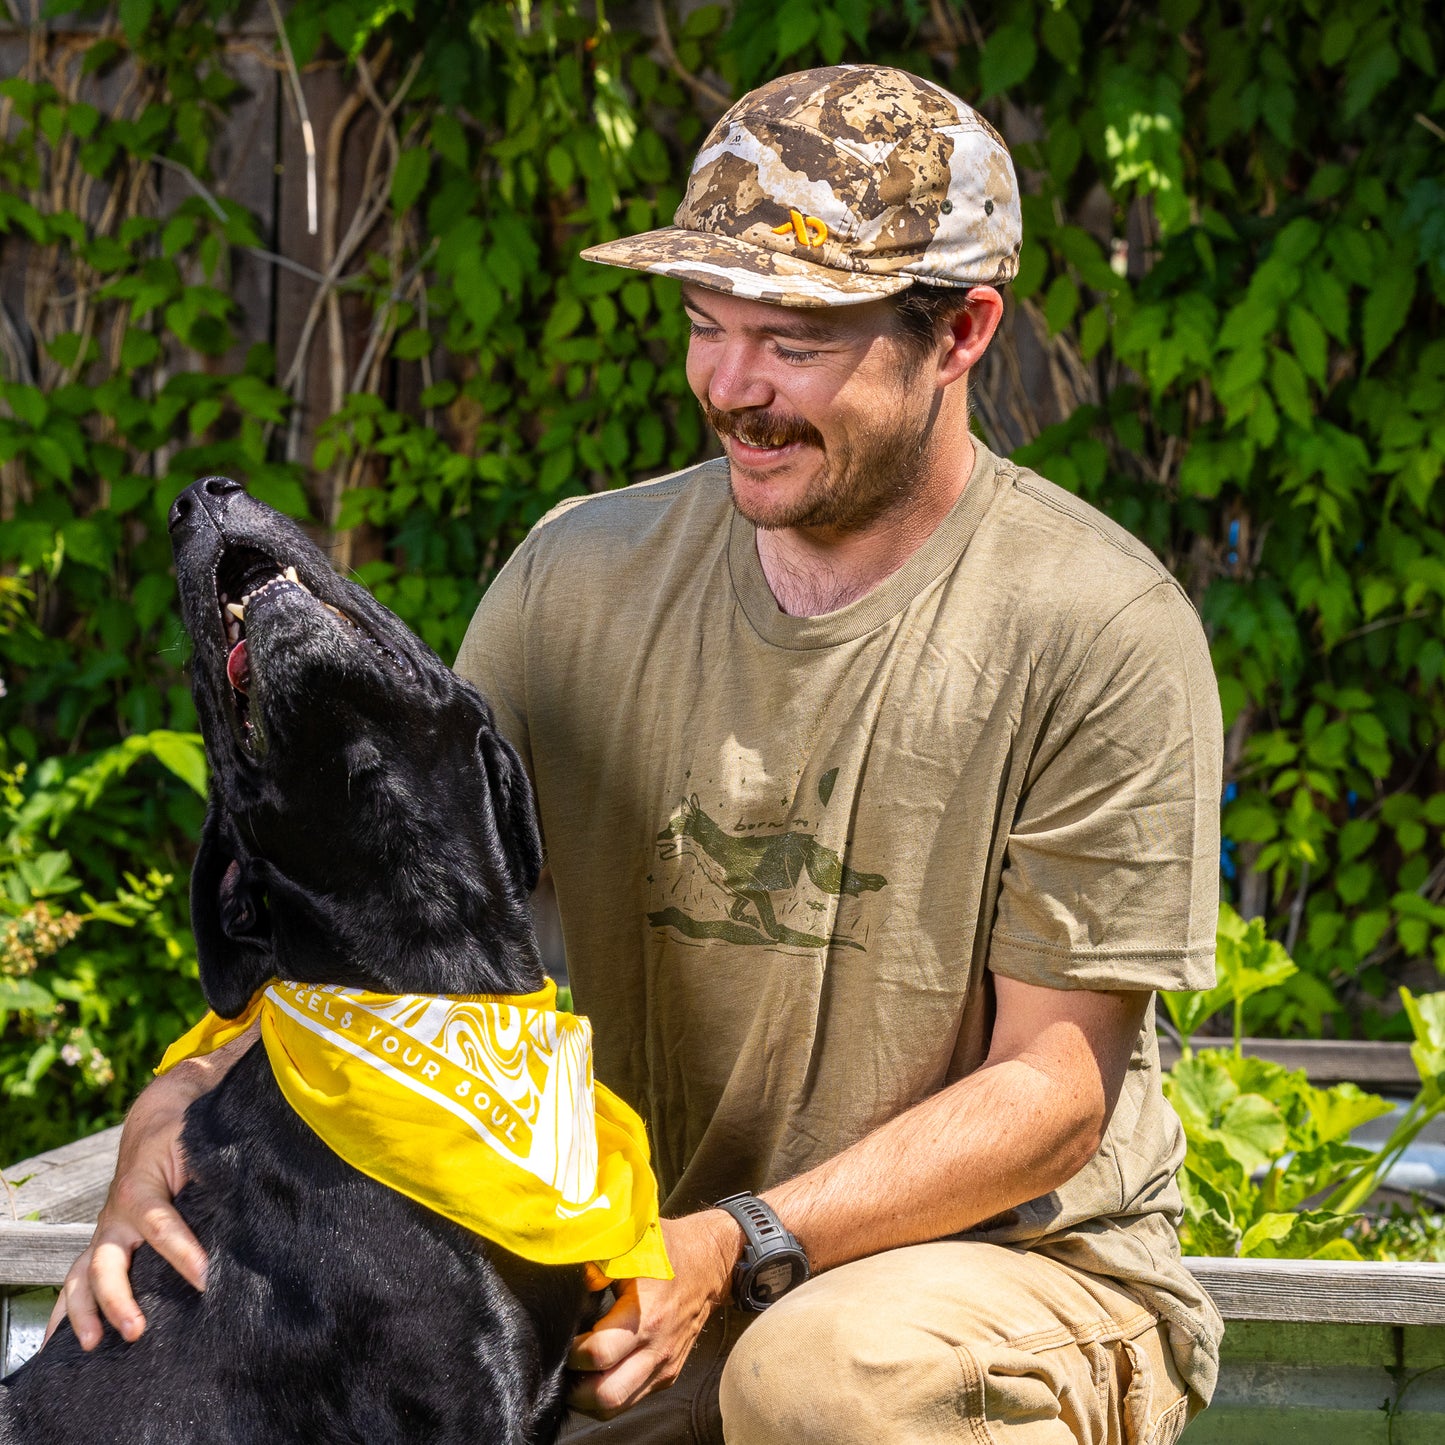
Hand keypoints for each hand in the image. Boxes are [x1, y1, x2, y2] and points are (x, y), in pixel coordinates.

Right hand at [45, 1023, 257, 1350]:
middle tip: (136, 1328)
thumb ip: (239, 1065)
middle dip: (117, 1295)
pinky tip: (64, 1349)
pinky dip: (66, 1316)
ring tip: (99, 1345)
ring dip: (89, 1311)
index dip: (181, 1249)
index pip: (161, 1220)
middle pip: (107, 1257)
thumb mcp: (211, 1083)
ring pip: (84, 1275)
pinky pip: (76, 1284)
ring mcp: (109, 1229)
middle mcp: (122, 1207)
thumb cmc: (191, 1105)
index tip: (203, 1276)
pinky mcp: (107, 1243)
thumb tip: (274, 1029)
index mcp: (150, 1174)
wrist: (153, 1114)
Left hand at [566, 1210, 741, 1419]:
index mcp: (646, 1316)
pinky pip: (632, 1398)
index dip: (572, 1352)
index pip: (598, 1354)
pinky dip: (609, 1393)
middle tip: (562, 1366)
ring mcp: (664, 1365)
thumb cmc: (669, 1250)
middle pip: (607, 1395)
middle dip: (575, 1387)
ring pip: (617, 1406)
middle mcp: (657, 1348)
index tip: (563, 1338)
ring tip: (575, 1375)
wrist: (711, 1262)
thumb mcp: (630, 1246)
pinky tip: (597, 1373)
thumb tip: (560, 1280)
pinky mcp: (668, 1373)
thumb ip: (595, 1265)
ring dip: (589, 1398)